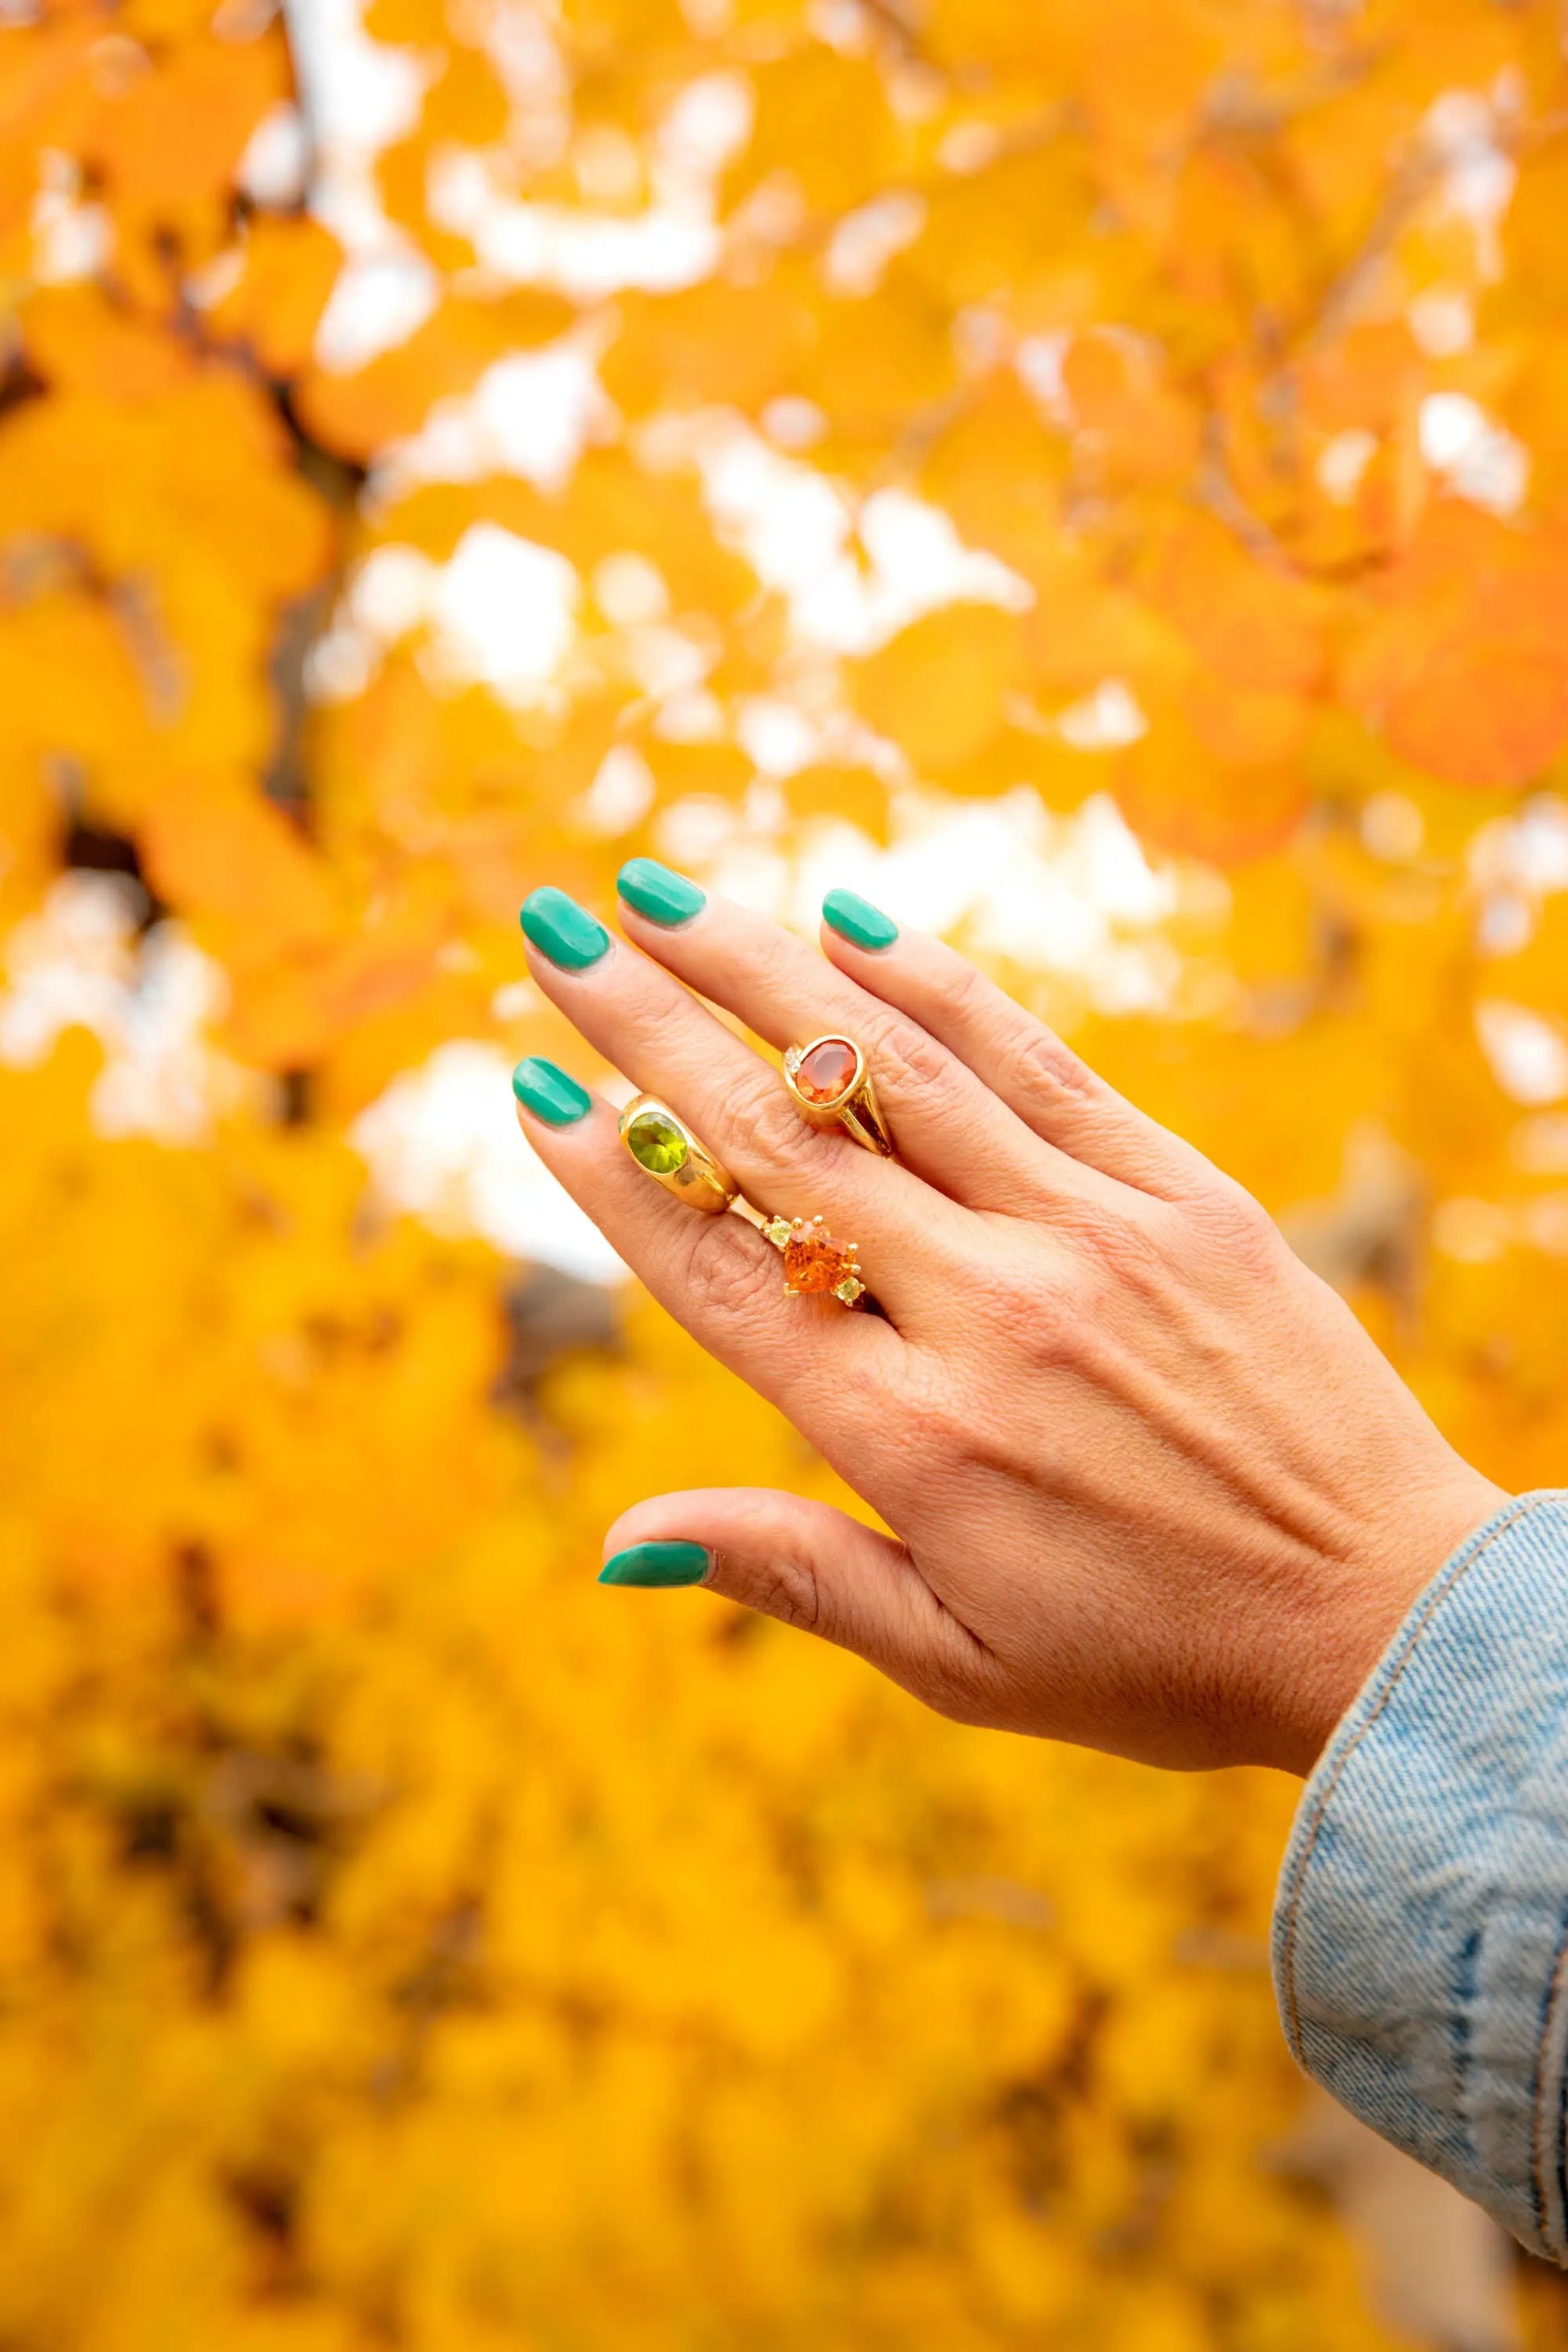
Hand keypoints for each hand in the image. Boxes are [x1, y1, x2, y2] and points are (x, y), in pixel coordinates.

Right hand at [510, 873, 1504, 1774]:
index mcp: (915, 1444)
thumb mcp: (961, 1665)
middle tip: (555, 932)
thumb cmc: (1158, 1657)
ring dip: (763, 971)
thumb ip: (793, 1577)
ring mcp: (1089, 1236)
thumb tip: (616, 1538)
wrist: (1384, 1614)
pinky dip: (936, 991)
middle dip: (648, 1030)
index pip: (723, 1277)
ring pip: (891, 1074)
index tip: (529, 1087)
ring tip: (665, 895)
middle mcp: (989, 1316)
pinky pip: (1036, 1063)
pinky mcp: (1180, 1193)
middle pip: (781, 1146)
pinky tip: (850, 924)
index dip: (612, 1178)